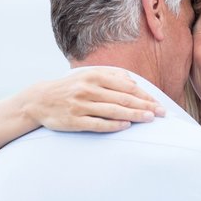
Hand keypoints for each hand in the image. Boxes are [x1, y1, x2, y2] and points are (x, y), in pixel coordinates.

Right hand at [24, 67, 164, 132]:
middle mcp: (88, 89)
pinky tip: (126, 126)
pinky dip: (113, 125)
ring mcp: (80, 105)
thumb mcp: (88, 75)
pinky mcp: (74, 121)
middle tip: (161, 113)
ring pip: (112, 110)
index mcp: (94, 76)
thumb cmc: (71, 87)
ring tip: (149, 119)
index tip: (158, 104)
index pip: (126, 86)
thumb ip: (111, 75)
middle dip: (144, 106)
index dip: (144, 96)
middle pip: (123, 98)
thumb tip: (134, 83)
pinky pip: (97, 123)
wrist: (40, 100)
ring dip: (133, 115)